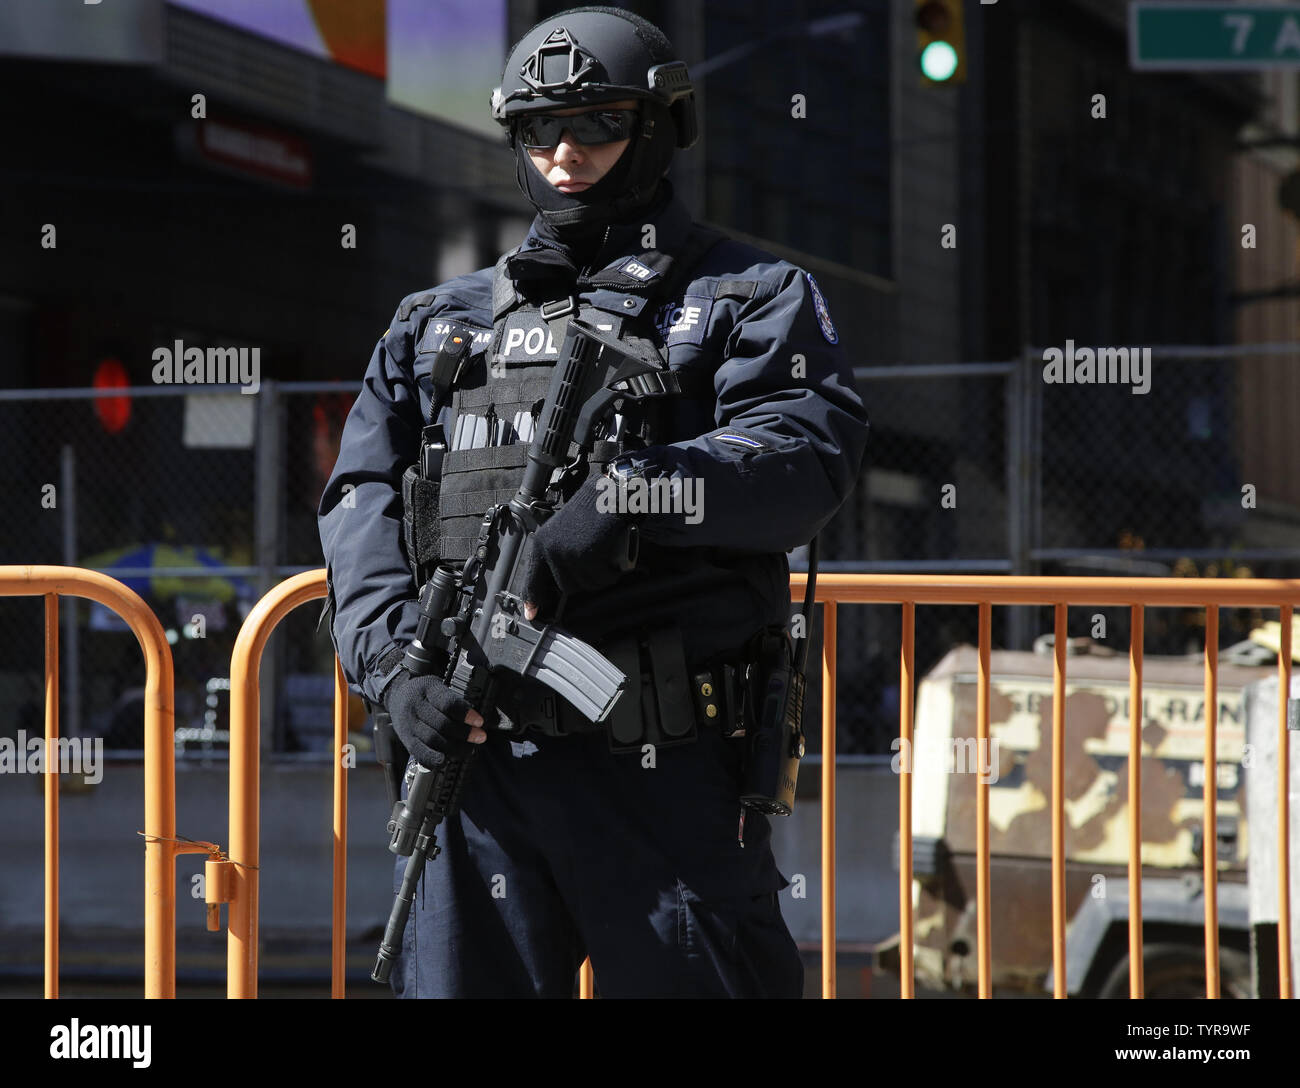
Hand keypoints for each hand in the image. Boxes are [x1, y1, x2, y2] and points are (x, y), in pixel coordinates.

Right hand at [382, 667, 485, 766]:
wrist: (397, 694)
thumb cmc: (425, 693)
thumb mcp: (440, 686)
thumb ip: (457, 701)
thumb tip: (482, 719)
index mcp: (428, 690)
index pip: (447, 703)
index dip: (465, 714)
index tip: (480, 721)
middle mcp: (417, 707)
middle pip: (441, 723)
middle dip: (464, 733)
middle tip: (480, 737)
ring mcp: (410, 723)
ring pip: (432, 739)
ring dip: (453, 747)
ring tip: (469, 749)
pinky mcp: (406, 738)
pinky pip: (418, 752)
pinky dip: (432, 759)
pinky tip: (445, 761)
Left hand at [520, 474, 635, 621]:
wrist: (607, 497)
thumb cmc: (588, 513)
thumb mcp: (561, 532)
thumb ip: (555, 554)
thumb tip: (559, 583)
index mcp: (541, 545)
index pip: (532, 579)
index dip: (533, 599)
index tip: (532, 614)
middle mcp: (550, 551)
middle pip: (564, 587)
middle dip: (582, 580)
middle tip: (593, 563)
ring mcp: (568, 555)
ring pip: (583, 585)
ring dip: (597, 577)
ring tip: (603, 558)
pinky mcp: (586, 557)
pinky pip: (600, 579)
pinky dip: (610, 574)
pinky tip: (612, 559)